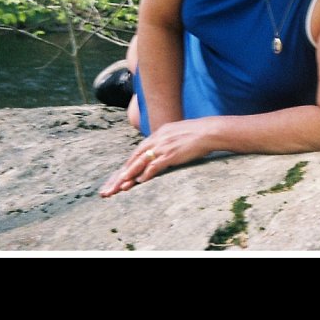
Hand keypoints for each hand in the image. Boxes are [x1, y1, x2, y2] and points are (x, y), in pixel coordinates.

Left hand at [99, 118, 214, 196]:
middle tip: (110, 188)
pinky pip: (155, 166)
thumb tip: (162, 151)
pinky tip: (139, 182)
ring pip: (140, 163)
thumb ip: (167, 141)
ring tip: (118, 188)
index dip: (126, 166)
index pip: (137, 152)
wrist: (210, 131)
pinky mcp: (171, 154)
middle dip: (120, 175)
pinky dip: (146, 174)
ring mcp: (163, 147)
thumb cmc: (198, 134)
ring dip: (128, 177)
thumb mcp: (177, 134)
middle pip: (134, 159)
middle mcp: (157, 139)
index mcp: (158, 134)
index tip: (117, 178)